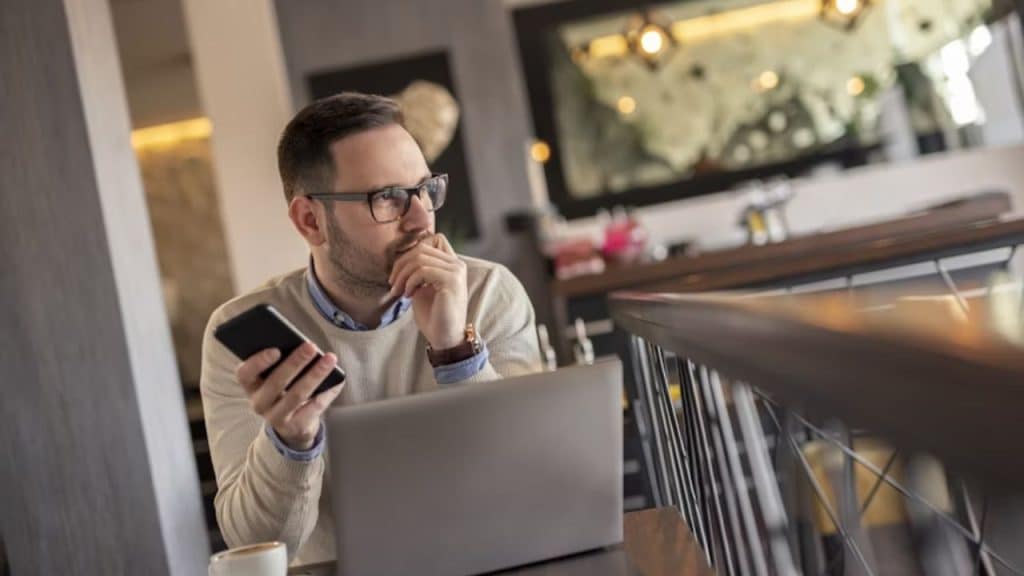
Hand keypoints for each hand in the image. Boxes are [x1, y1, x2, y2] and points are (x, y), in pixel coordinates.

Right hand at [235, 342, 344, 449]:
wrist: (292, 425)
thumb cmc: (284, 390)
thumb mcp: (276, 377)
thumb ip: (281, 362)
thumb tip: (303, 345)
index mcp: (251, 386)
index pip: (245, 374)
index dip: (258, 362)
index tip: (276, 349)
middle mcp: (259, 403)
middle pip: (276, 382)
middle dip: (295, 363)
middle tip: (311, 346)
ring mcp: (276, 418)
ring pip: (297, 395)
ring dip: (315, 375)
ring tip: (330, 359)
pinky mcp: (295, 427)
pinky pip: (314, 407)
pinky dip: (327, 392)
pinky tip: (338, 379)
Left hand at [387, 233, 467, 349]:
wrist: (444, 337)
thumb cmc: (433, 315)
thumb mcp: (422, 287)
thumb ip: (418, 270)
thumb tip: (401, 258)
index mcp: (452, 264)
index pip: (434, 238)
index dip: (413, 250)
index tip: (401, 271)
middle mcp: (457, 264)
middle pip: (422, 248)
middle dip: (401, 264)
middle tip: (392, 284)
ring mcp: (456, 271)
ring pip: (420, 258)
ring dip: (403, 275)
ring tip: (398, 291)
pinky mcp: (452, 281)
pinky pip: (423, 270)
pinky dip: (410, 282)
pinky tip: (408, 295)